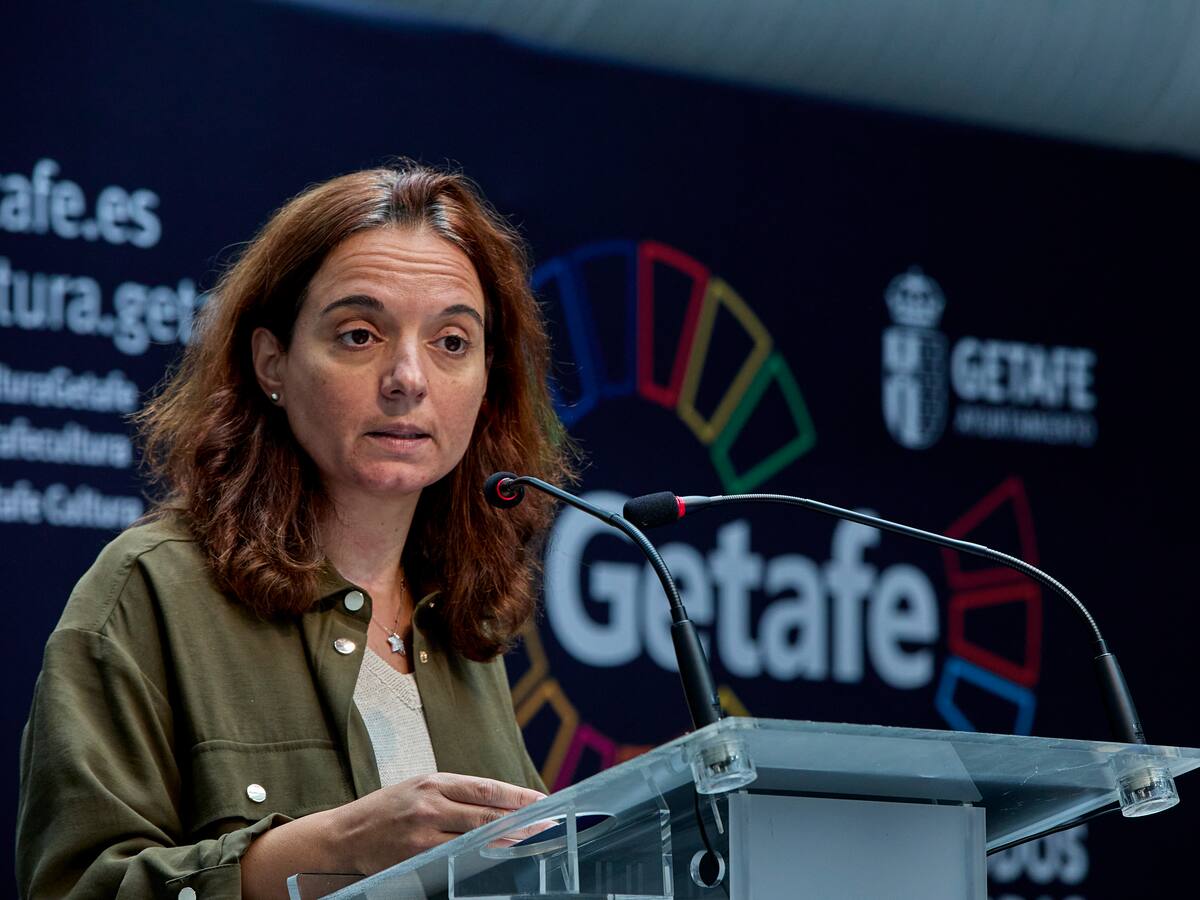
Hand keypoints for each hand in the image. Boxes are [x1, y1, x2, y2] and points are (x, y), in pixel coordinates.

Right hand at [333, 772, 546, 874]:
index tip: (543, 801)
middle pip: (487, 814)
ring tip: (533, 841)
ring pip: (476, 839)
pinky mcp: (417, 860)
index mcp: (433, 782)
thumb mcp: (420, 788)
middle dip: (522, 821)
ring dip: (507, 841)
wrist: (344, 836)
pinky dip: (481, 858)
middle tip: (548, 824)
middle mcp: (430, 806)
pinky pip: (457, 860)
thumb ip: (456, 794)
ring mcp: (423, 835)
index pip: (486, 788)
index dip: (519, 796)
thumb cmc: (386, 809)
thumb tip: (500, 803)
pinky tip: (498, 857)